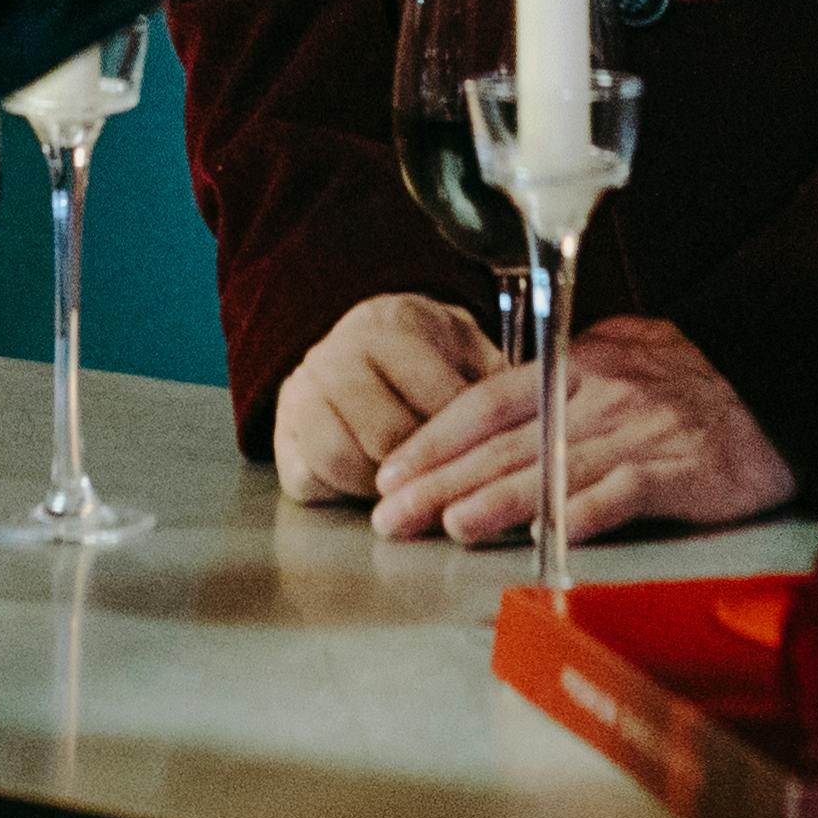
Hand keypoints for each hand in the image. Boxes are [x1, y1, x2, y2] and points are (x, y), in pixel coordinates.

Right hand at [271, 292, 500, 504]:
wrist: (360, 352)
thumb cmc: (428, 362)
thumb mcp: (467, 353)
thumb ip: (496, 382)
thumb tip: (534, 424)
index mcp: (389, 326)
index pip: (435, 398)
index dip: (467, 439)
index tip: (488, 459)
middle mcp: (335, 353)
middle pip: (387, 436)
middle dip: (425, 470)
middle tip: (450, 481)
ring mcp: (302, 394)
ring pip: (342, 459)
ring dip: (381, 486)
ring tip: (411, 484)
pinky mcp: (283, 436)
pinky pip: (311, 479)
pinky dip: (345, 492)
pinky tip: (372, 485)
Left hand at [367, 316, 794, 545]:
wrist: (783, 384)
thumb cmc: (694, 382)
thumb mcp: (619, 361)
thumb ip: (561, 384)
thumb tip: (496, 410)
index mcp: (576, 366)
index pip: (486, 402)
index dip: (433, 438)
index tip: (388, 472)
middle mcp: (598, 394)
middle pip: (504, 441)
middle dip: (439, 479)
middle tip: (389, 514)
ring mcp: (639, 430)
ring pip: (552, 467)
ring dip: (495, 499)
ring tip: (446, 524)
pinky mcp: (681, 468)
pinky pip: (623, 490)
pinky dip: (582, 511)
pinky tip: (544, 534)